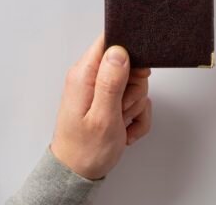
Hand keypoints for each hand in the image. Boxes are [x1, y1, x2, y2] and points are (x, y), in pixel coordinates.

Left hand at [51, 36, 151, 179]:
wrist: (78, 174)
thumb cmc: (84, 150)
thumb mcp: (102, 117)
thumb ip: (111, 82)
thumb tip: (119, 51)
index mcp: (84, 75)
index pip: (108, 42)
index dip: (128, 51)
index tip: (137, 72)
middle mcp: (90, 78)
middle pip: (128, 64)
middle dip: (134, 88)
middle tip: (124, 108)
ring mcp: (101, 91)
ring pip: (134, 84)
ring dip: (134, 106)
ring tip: (121, 122)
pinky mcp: (110, 102)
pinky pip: (135, 102)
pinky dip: (135, 117)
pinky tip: (124, 130)